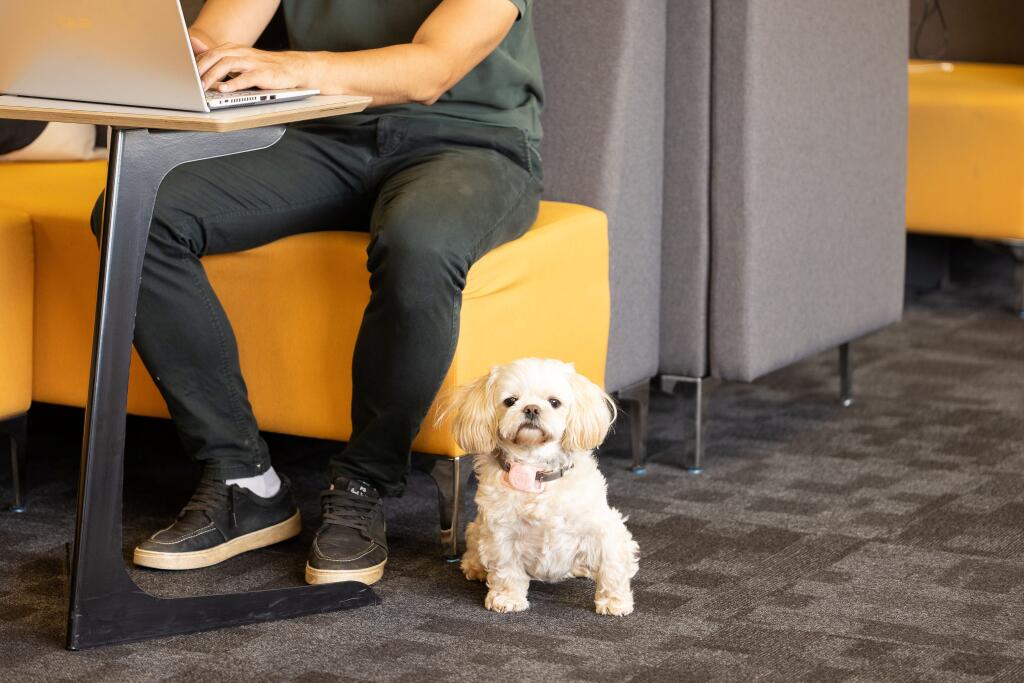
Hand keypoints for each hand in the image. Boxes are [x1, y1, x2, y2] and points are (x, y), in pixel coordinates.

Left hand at [190, 37, 310, 92]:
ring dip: (213, 76)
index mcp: (234, 49)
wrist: (292, 68)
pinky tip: (224, 89)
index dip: (196, 63)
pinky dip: (233, 84)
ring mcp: (253, 63)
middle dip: (201, 68)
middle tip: (190, 82)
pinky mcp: (264, 74)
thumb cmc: (264, 67)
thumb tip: (195, 46)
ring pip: (228, 64)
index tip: (185, 75)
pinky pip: (246, 78)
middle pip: (216, 56)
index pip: (210, 53)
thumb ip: (219, 56)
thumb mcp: (240, 59)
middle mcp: (242, 53)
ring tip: (204, 86)